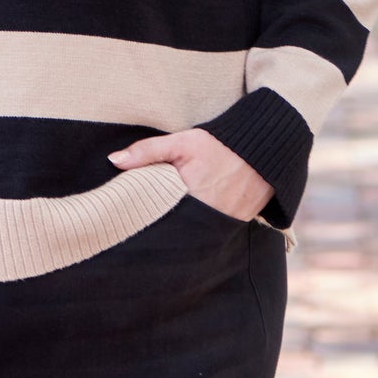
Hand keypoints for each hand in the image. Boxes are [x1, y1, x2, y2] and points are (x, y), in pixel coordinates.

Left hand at [108, 129, 271, 221]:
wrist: (263, 153)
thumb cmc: (220, 146)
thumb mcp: (182, 143)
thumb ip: (147, 151)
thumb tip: (114, 160)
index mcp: (188, 196)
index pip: (154, 214)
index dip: (141, 215)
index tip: (126, 215)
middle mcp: (205, 217)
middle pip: (171, 228)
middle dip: (157, 227)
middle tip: (138, 227)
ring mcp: (220, 226)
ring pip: (188, 235)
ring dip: (176, 231)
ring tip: (161, 229)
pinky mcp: (232, 228)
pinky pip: (207, 235)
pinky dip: (195, 231)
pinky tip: (185, 226)